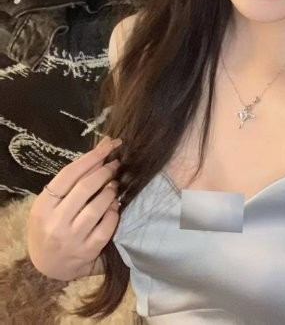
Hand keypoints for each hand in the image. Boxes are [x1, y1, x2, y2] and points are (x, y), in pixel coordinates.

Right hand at [27, 135, 122, 280]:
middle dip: (104, 172)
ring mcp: (71, 239)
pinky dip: (114, 213)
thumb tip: (102, 146)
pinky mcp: (87, 252)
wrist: (47, 265)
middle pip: (85, 188)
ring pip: (97, 208)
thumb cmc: (51, 225)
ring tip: (114, 185)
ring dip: (110, 191)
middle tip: (115, 165)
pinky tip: (114, 206)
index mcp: (43, 206)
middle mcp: (55, 223)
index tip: (108, 146)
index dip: (91, 157)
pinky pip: (106, 228)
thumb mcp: (52, 202)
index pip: (69, 174)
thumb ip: (73, 178)